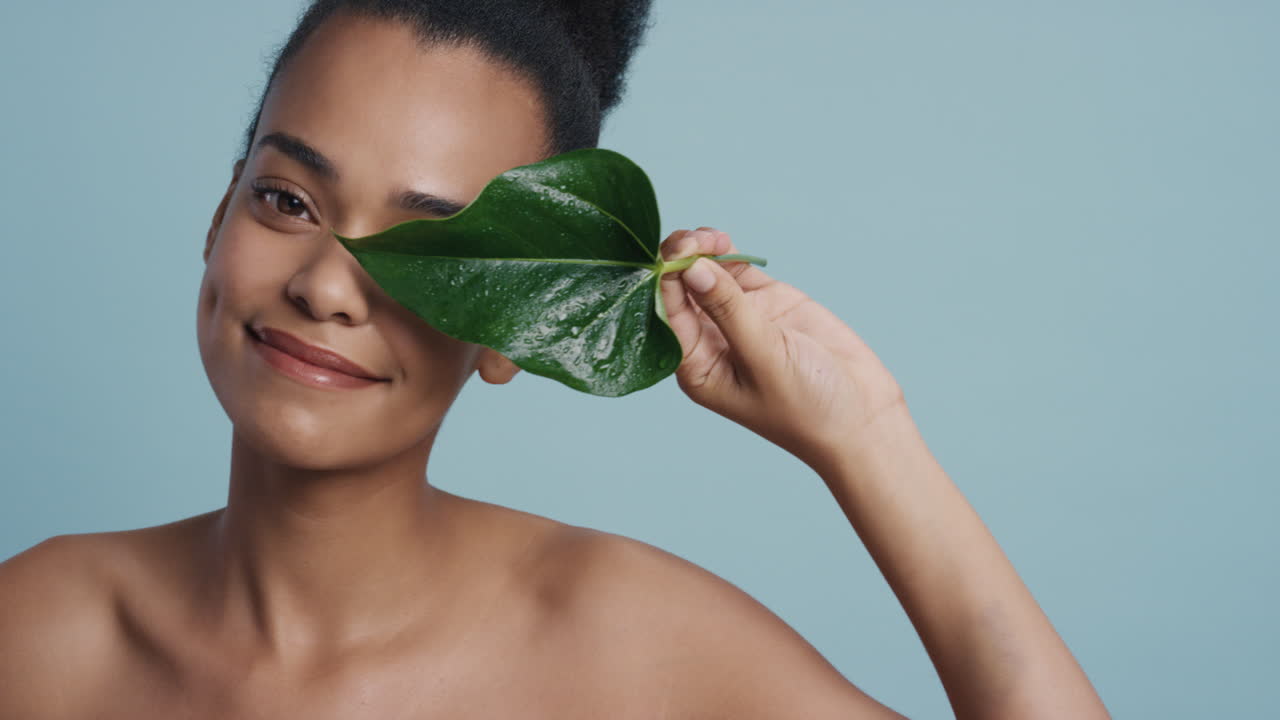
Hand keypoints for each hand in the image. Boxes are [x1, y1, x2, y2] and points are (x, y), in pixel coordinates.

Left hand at [659, 227, 906, 471]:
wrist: (861, 416)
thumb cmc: (806, 405)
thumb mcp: (764, 357)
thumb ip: (728, 310)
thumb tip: (691, 268)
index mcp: (696, 365)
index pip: (668, 314)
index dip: (666, 280)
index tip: (678, 253)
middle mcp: (710, 341)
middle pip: (680, 291)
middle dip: (681, 260)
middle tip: (696, 240)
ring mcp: (738, 319)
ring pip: (706, 275)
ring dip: (702, 251)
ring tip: (713, 238)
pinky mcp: (766, 303)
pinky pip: (736, 270)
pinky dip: (727, 254)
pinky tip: (724, 241)